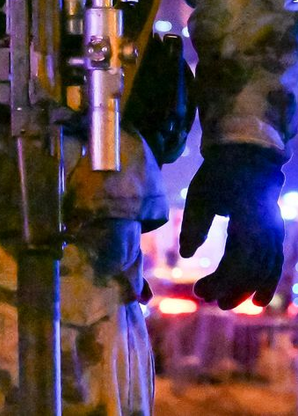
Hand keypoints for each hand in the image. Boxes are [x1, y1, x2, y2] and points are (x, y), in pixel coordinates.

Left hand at [179, 143, 284, 308]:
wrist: (246, 157)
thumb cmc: (218, 175)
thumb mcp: (200, 196)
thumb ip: (194, 225)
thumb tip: (187, 255)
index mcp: (247, 223)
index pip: (236, 263)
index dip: (220, 282)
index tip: (200, 292)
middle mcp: (266, 232)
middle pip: (252, 271)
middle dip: (231, 289)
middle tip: (208, 300)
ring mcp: (273, 233)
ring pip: (265, 271)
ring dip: (247, 289)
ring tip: (227, 304)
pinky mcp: (274, 234)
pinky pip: (275, 264)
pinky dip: (268, 283)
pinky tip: (259, 300)